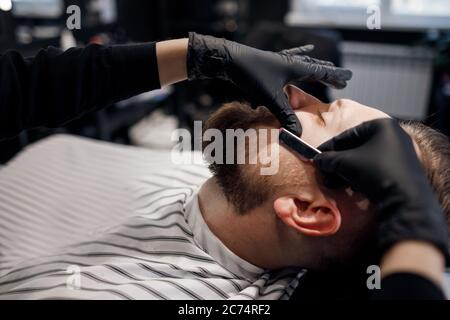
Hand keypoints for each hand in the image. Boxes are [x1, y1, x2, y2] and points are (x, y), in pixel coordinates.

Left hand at [187, 32, 351, 135]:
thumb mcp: (271, 98)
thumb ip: (286, 115)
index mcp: (296, 69)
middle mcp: (291, 63)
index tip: (349, 78)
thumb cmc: (252, 76)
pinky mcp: (271, 63)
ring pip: (304, 64)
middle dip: (329, 74)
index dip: (335, 77)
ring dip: (316, 68)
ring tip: (325, 69)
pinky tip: (303, 53)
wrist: (230, 60)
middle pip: (315, 68)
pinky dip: (299, 58)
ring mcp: (281, 61)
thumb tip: (298, 133)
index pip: (321, 73)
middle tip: (342, 79)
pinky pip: (291, 60)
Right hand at [314, 118, 448, 262]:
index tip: (317, 156)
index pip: (347, 135)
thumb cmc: (375, 171)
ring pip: (364, 161)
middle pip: (356, 148)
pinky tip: (350, 188)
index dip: (329, 147)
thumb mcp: (345, 162)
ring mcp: (400, 154)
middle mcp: (393, 136)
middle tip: (324, 173)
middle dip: (337, 163)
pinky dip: (360, 177)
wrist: (405, 199)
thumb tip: (317, 160)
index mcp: (382, 126)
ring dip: (345, 172)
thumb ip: (328, 159)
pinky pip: (375, 170)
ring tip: (332, 183)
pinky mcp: (402, 171)